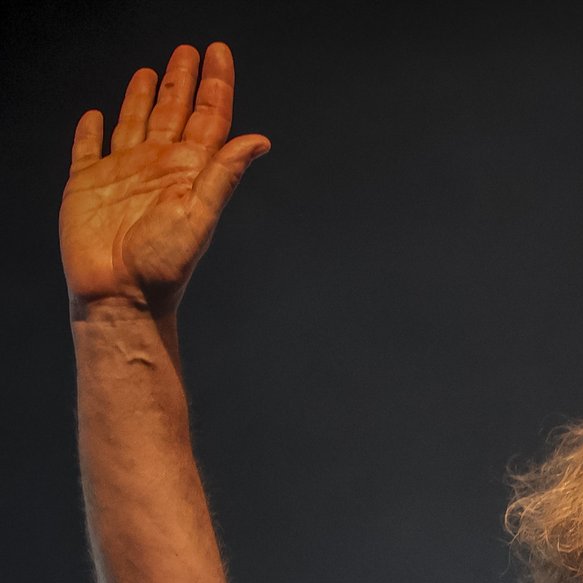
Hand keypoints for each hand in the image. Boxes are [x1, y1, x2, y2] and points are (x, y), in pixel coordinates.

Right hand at [61, 42, 268, 317]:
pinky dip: (90, 131)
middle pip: (172, 112)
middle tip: (188, 51)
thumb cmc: (164, 264)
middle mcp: (158, 166)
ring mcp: (122, 173)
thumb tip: (259, 140)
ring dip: (141, 97)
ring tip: (150, 71)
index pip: (207, 116)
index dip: (214, 83)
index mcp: (189, 170)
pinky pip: (86, 149)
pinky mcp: (86, 184)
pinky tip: (95, 116)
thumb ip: (225, 174)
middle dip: (181, 81)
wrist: (121, 295)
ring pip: (134, 123)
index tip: (218, 53)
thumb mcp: (200, 215)